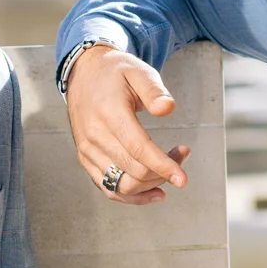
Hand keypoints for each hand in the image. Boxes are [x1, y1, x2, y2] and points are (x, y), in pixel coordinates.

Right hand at [64, 45, 191, 204]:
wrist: (83, 73)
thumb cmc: (115, 73)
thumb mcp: (138, 71)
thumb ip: (154, 90)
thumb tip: (167, 108)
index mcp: (109, 113)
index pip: (139, 149)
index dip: (163, 167)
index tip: (183, 179)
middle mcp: (94, 136)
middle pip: (134, 170)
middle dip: (164, 171)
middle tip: (182, 153)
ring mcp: (87, 150)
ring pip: (122, 185)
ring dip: (151, 184)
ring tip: (169, 168)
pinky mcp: (85, 159)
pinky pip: (108, 188)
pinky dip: (132, 197)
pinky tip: (155, 193)